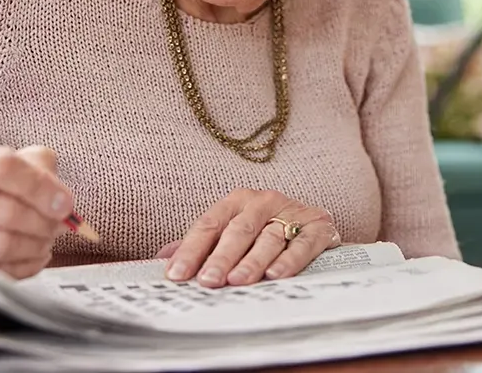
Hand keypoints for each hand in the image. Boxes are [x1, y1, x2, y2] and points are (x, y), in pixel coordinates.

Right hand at [0, 144, 73, 282]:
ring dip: (37, 245)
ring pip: (3, 245)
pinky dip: (25, 267)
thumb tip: (60, 194)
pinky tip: (34, 256)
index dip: (42, 185)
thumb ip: (31, 165)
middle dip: (45, 221)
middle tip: (60, 224)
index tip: (65, 202)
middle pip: (8, 212)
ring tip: (47, 239)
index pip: (4, 167)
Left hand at [158, 189, 340, 287]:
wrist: (316, 226)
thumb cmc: (266, 231)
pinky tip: (276, 275)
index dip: (191, 249)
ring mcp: (292, 212)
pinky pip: (303, 244)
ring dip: (253, 260)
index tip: (176, 274)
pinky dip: (290, 260)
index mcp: (237, 201)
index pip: (210, 224)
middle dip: (222, 257)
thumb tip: (163, 258)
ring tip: (238, 280)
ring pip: (269, 238)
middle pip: (239, 230)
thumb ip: (201, 245)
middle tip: (208, 280)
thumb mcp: (233, 232)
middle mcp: (264, 202)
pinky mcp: (318, 226)